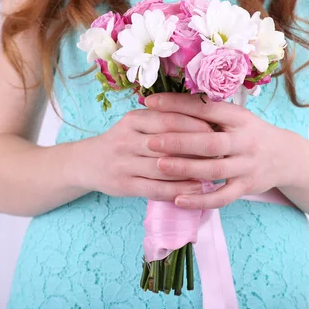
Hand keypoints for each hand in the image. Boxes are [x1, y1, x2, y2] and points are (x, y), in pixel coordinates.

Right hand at [73, 109, 213, 200]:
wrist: (86, 163)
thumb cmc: (123, 141)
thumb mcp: (136, 123)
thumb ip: (162, 119)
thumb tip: (206, 119)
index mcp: (132, 120)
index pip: (168, 119)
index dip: (195, 124)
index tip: (217, 128)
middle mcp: (126, 140)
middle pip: (168, 143)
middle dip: (198, 146)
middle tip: (222, 149)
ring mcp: (124, 164)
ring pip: (164, 167)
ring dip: (192, 170)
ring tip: (215, 170)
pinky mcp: (124, 186)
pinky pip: (156, 189)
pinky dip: (179, 189)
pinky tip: (198, 189)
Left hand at [144, 93, 307, 208]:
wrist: (286, 157)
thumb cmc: (249, 133)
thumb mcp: (236, 117)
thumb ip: (209, 113)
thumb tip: (168, 103)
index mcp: (239, 118)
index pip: (207, 108)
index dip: (178, 104)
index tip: (151, 103)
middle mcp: (245, 141)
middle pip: (210, 142)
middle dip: (179, 141)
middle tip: (151, 141)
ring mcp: (247, 166)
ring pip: (214, 169)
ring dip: (185, 168)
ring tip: (159, 166)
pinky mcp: (247, 187)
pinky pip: (222, 197)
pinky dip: (200, 200)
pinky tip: (178, 199)